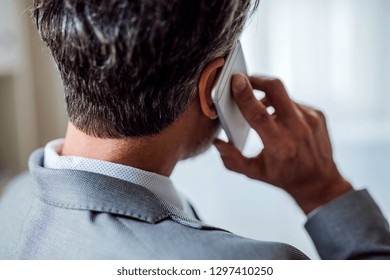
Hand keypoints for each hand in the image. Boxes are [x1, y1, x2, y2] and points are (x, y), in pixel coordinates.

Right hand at [214, 74, 352, 213]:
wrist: (319, 181)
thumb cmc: (283, 177)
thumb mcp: (254, 173)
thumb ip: (232, 159)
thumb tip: (217, 142)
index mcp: (279, 145)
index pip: (259, 113)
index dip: (245, 95)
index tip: (235, 80)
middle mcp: (297, 129)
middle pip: (276, 89)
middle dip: (257, 79)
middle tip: (244, 80)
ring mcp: (310, 119)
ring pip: (283, 95)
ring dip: (268, 97)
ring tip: (260, 108)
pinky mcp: (318, 114)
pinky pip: (294, 102)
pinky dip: (282, 107)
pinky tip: (280, 120)